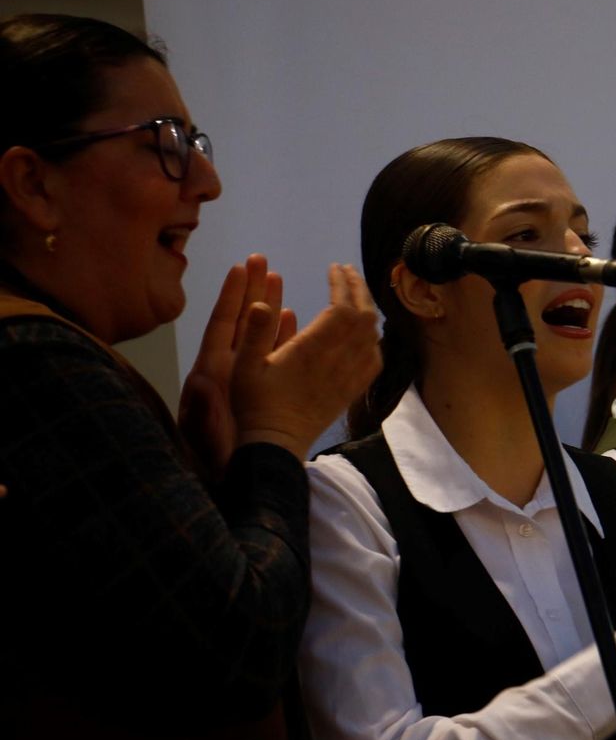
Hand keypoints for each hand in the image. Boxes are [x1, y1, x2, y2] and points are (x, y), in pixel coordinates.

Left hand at [179, 255, 296, 479]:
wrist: (233, 480)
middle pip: (240, 323)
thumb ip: (203, 410)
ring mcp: (245, 379)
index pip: (223, 326)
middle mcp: (228, 371)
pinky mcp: (260, 390)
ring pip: (256, 335)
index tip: (241, 266)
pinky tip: (290, 318)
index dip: (232, 296)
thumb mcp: (205, 434)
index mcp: (214, 374)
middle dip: (250, 290)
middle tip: (261, 259)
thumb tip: (202, 381)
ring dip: (266, 306)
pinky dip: (279, 334)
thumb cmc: (215, 460)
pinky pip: (270, 354)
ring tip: (278, 278)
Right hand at [230, 259, 381, 458]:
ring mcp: (349, 377)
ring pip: (373, 336)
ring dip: (368, 310)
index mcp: (313, 349)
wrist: (277, 444)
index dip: (342, 284)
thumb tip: (262, 302)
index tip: (334, 268)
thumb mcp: (245, 366)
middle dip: (359, 289)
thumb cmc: (255, 404)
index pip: (341, 307)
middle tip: (348, 272)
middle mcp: (338, 360)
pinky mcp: (352, 391)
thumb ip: (254, 332)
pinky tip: (364, 333)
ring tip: (355, 295)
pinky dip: (373, 339)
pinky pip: (374, 360)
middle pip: (364, 316)